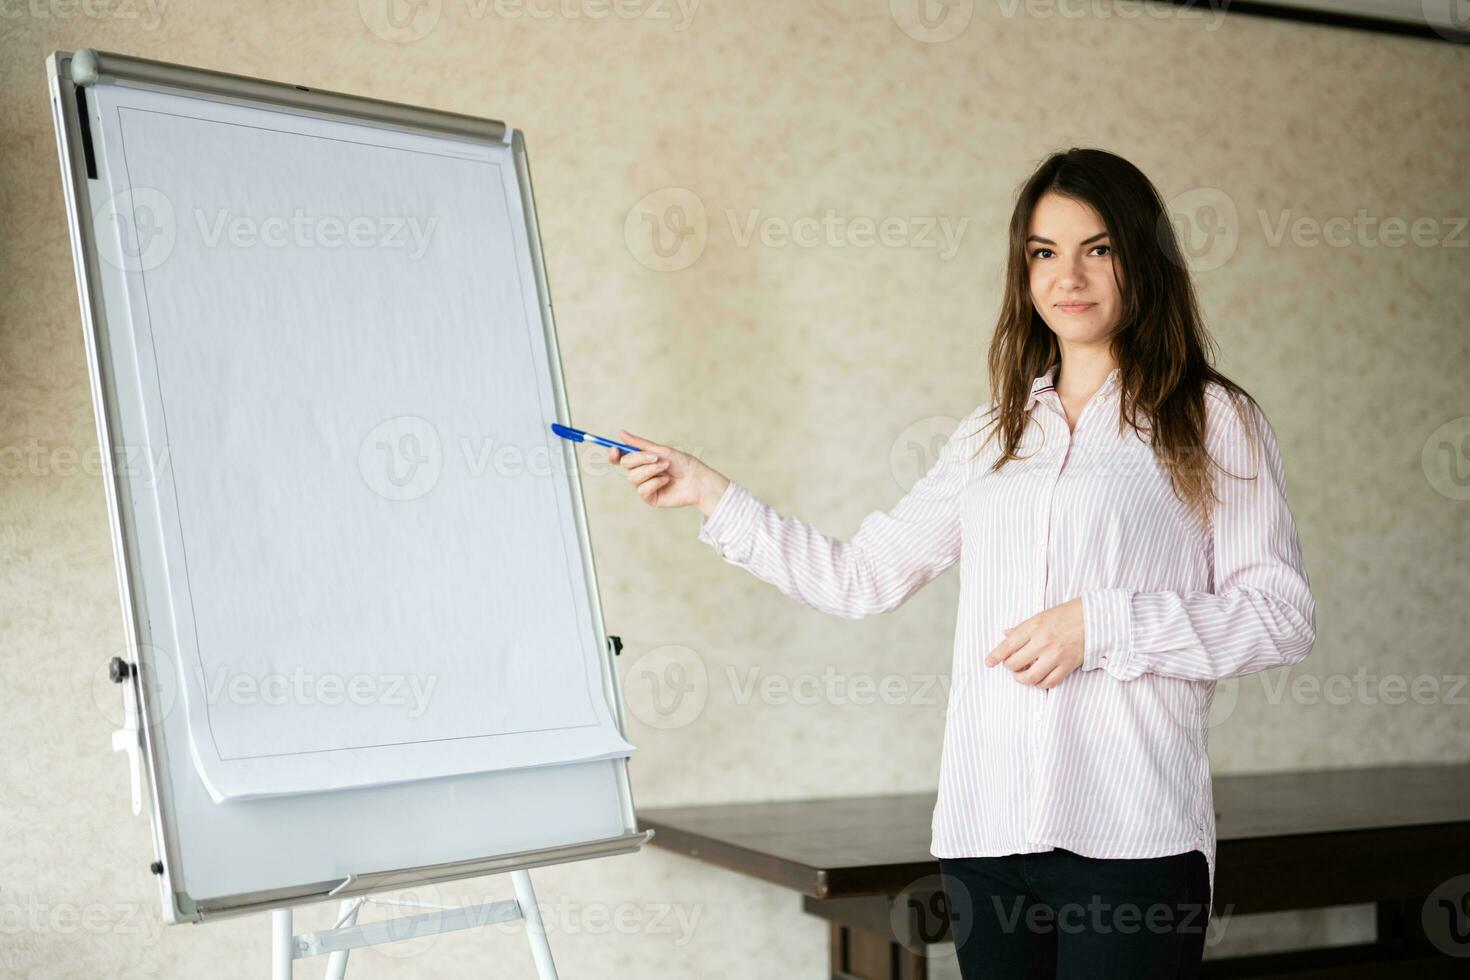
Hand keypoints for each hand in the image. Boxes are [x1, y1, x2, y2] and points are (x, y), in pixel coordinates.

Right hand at [606, 429, 729, 512]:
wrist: (697, 479)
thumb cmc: (683, 463)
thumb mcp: (660, 450)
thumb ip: (639, 444)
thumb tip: (620, 432)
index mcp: (642, 460)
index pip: (620, 457)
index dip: (613, 454)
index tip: (615, 449)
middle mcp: (641, 472)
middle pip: (625, 464)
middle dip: (640, 459)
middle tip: (657, 457)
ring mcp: (644, 486)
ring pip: (633, 477)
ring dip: (650, 470)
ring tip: (666, 468)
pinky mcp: (650, 498)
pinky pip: (642, 489)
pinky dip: (655, 482)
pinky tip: (667, 481)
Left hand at [983, 598, 1085, 688]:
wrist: (1095, 618)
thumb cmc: (1066, 614)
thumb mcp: (1040, 616)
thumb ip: (1022, 628)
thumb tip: (1005, 634)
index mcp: (1034, 627)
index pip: (1008, 645)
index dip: (995, 656)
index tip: (988, 663)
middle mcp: (1043, 642)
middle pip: (1016, 664)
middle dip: (1010, 667)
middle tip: (1012, 665)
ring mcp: (1056, 656)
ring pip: (1030, 677)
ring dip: (1022, 679)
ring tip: (1022, 674)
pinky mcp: (1068, 666)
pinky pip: (1049, 682)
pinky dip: (1040, 683)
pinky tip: (1039, 678)